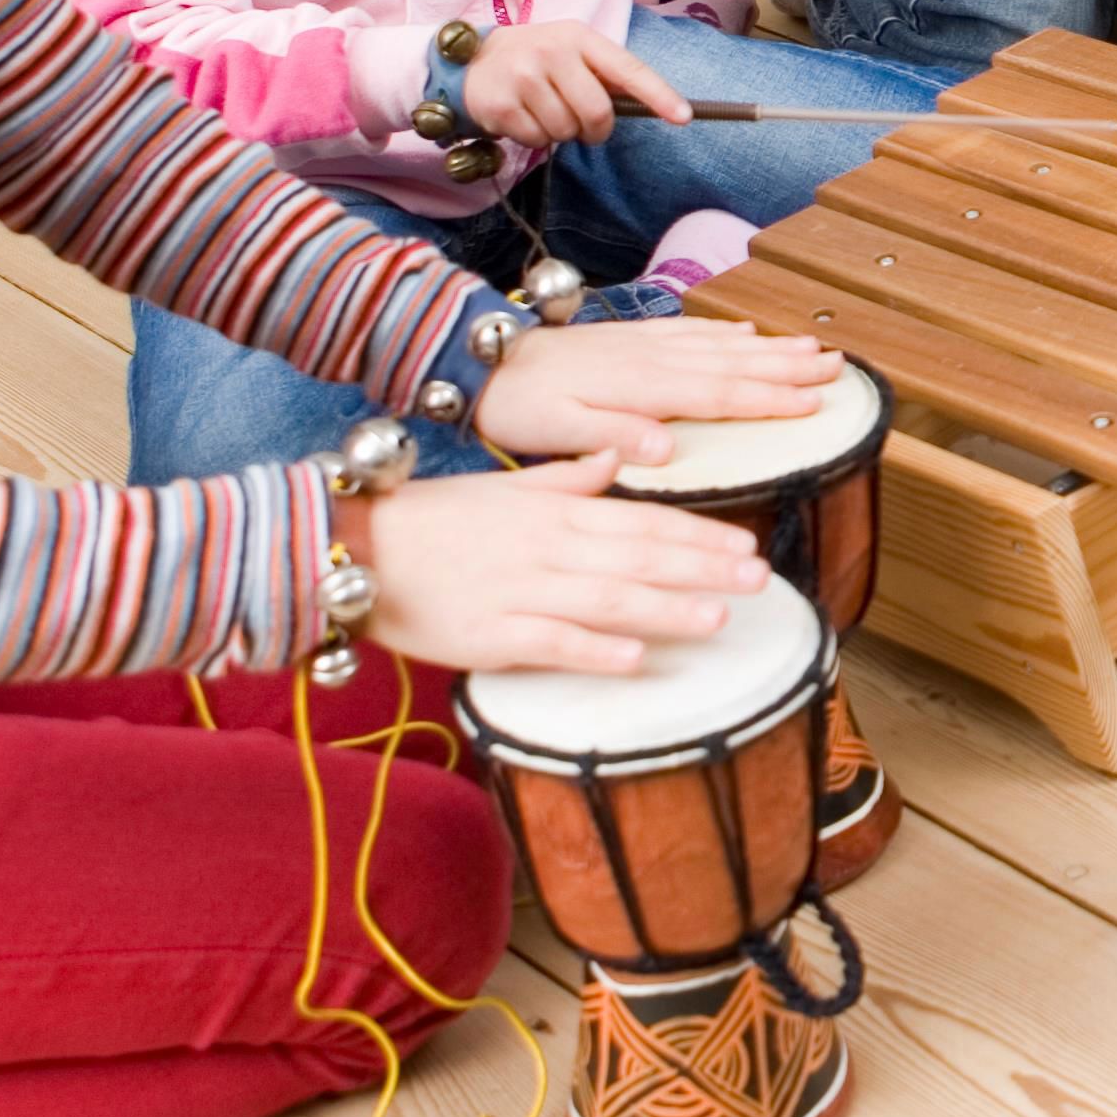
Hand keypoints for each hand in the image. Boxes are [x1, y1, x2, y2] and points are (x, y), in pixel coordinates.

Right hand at [351, 454, 775, 675]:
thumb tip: (617, 455)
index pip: (643, 522)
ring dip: (665, 609)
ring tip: (717, 619)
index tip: (747, 547)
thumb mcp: (508, 488)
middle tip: (759, 580)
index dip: (699, 536)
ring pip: (607, 601)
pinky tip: (635, 661)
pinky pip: (550, 643)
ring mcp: (520, 592)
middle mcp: (548, 548)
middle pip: (639, 558)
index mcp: (556, 511)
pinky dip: (593, 651)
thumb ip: (568, 477)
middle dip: (702, 569)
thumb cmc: (435, 521)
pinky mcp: (490, 636)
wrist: (357, 548)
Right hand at [464, 20, 680, 146]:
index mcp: (580, 37)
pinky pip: (537, 140)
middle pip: (597, 112)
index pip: (628, 68)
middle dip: (595, 129)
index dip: (658, 95)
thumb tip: (653, 105)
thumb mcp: (572, 52)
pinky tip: (522, 116)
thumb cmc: (537, 60)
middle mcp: (552, 51)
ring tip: (544, 110)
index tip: (683, 117)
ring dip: (561, 133)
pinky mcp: (500, 103)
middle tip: (583, 125)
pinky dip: (535, 138)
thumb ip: (606, 74)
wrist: (473, 61)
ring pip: (566, 131)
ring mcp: (523, 76)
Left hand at [472, 316, 853, 462]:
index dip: (770, 398)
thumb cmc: (521, 404)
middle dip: (789, 366)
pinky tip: (747, 333)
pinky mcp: (633, 339)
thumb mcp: (559, 431)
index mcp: (642, 387)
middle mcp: (653, 359)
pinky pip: (693, 331)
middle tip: (837, 366)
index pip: (720, 394)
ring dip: (770, 347)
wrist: (486, 361)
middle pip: (735, 363)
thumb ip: (614, 437)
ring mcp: (646, 344)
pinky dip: (726, 332)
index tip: (815, 401)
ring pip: (722, 344)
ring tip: (812, 347)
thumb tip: (665, 448)